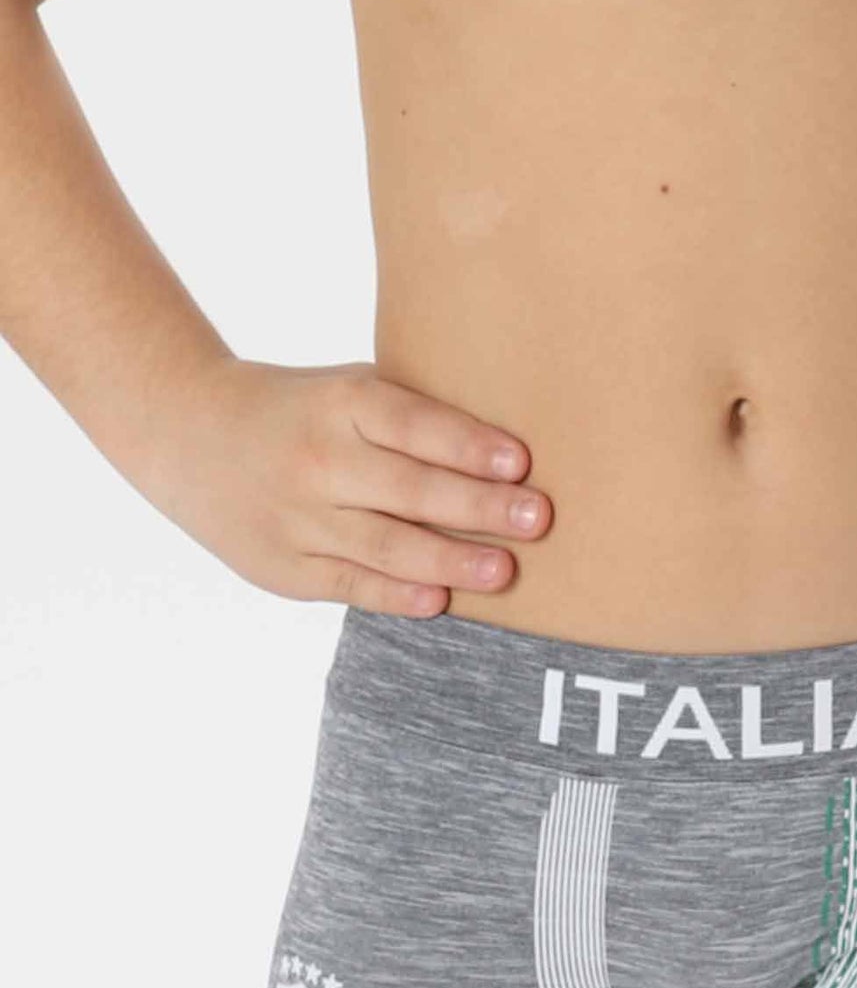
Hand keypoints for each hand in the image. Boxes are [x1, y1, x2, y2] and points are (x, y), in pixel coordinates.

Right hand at [151, 356, 552, 616]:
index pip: (413, 425)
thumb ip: (409, 417)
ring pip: (385, 545)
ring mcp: (298, 517)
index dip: (467, 445)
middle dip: (478, 506)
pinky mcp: (285, 567)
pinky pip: (351, 584)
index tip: (520, 463)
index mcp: (340, 402)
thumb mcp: (345, 388)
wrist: (188, 434)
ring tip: (503, 571)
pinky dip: (396, 593)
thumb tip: (506, 457)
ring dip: (450, 559)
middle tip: (537, 519)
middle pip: (409, 489)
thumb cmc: (301, 412)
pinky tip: (439, 599)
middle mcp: (319, 459)